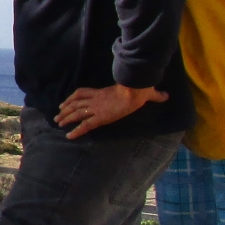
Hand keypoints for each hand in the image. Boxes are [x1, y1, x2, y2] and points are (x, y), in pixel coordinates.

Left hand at [54, 84, 168, 139]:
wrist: (134, 91)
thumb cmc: (139, 89)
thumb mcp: (145, 91)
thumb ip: (155, 95)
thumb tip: (167, 95)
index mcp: (102, 92)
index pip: (82, 93)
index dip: (72, 98)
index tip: (65, 102)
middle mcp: (96, 100)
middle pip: (75, 103)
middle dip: (65, 109)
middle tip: (57, 115)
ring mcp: (96, 109)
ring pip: (76, 113)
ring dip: (66, 118)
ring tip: (58, 123)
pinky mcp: (100, 118)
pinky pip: (84, 125)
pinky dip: (76, 131)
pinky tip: (69, 136)